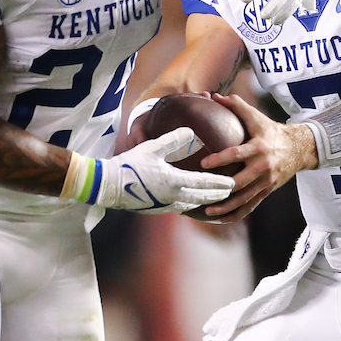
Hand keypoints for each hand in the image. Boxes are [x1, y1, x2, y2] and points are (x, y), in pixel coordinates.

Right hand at [97, 128, 233, 212]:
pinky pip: (178, 207)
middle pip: (201, 197)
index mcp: (174, 181)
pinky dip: (189, 205)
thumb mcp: (152, 148)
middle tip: (230, 192)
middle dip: (217, 195)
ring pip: (190, 205)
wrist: (108, 186)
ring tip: (213, 199)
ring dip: (204, 202)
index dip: (219, 183)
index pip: (203, 183)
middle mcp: (172, 196)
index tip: (232, 182)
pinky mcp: (156, 209)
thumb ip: (173, 140)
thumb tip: (190, 131)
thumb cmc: (129, 164)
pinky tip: (189, 203)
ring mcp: (164, 205)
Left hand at [195, 94, 317, 221]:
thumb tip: (215, 96)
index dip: (220, 160)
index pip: (237, 155)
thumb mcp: (257, 117)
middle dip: (220, 189)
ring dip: (225, 206)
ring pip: (244, 199)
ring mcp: (266, 182)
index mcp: (259, 148)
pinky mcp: (267, 191)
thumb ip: (237, 106)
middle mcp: (263, 167)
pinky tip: (219, 218)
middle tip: (201, 192)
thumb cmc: (272, 131)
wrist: (299, 149)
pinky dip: (235, 214)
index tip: (203, 164)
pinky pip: (250, 206)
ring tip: (206, 210)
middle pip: (240, 183)